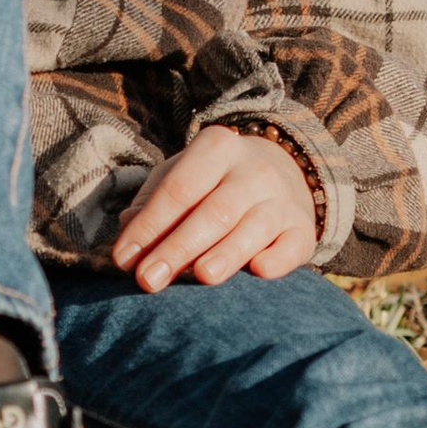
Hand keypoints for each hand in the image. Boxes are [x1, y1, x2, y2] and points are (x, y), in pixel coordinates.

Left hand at [111, 126, 316, 290]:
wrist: (282, 172)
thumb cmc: (214, 183)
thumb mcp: (182, 176)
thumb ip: (152, 200)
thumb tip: (126, 226)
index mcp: (216, 147)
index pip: (178, 189)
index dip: (149, 225)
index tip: (123, 259)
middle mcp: (252, 170)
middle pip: (212, 212)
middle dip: (178, 247)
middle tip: (148, 280)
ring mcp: (282, 199)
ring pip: (253, 227)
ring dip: (227, 253)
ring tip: (201, 277)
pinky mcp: (303, 230)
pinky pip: (292, 245)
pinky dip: (277, 258)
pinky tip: (259, 271)